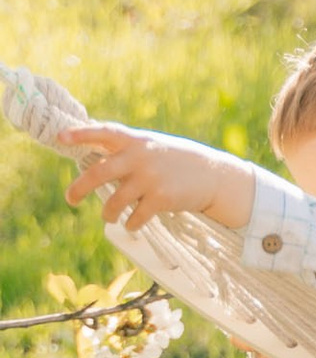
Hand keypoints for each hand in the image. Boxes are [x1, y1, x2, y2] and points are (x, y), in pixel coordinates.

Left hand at [61, 123, 251, 232]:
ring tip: (109, 217)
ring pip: (115, 201)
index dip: (81, 134)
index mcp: (136, 141)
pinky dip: (130, 224)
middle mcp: (141, 157)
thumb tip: (95, 165)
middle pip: (99, 172)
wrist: (214, 175)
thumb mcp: (153, 147)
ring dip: (108, 213)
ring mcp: (151, 178)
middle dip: (79, 188)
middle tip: (70, 199)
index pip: (104, 132)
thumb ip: (127, 151)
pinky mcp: (161, 198)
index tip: (60, 137)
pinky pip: (135, 217)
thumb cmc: (177, 161)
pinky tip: (132, 224)